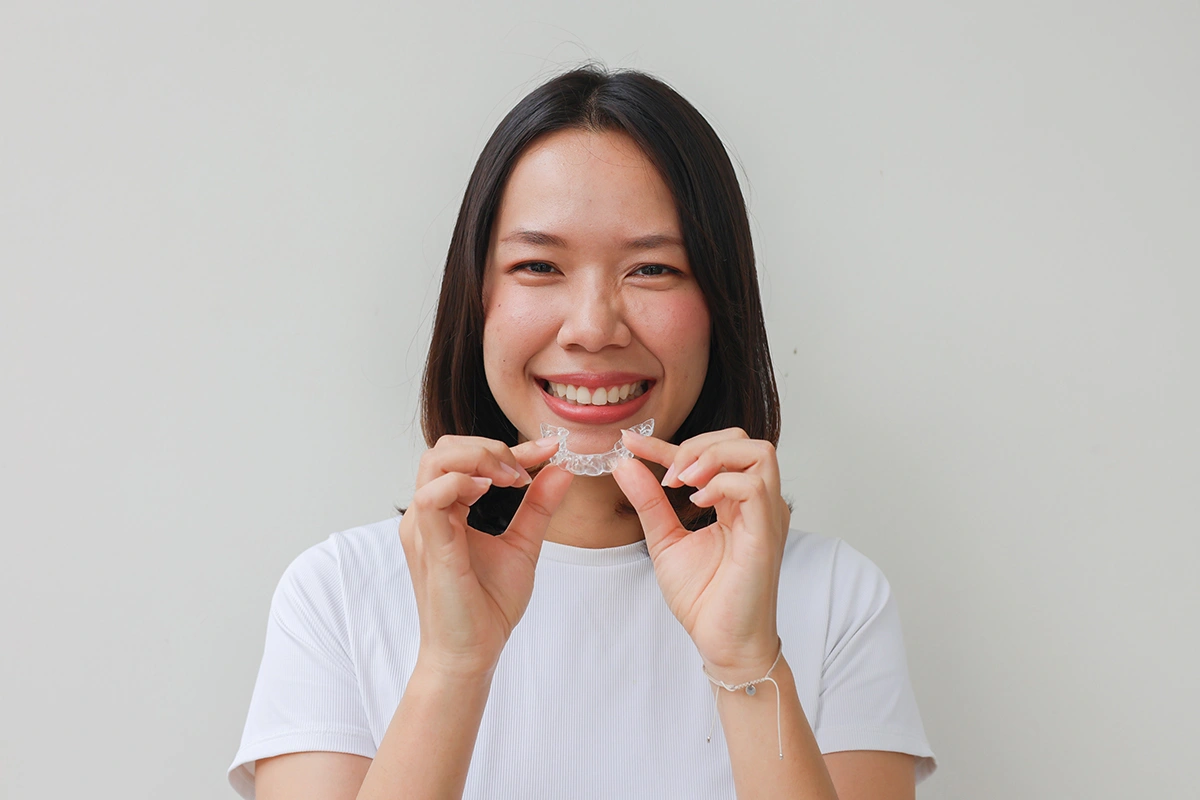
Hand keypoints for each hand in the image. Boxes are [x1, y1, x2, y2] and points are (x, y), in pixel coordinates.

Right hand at [399, 436, 573, 678]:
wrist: (472, 653)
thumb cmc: (488, 605)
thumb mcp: (522, 545)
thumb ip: (538, 507)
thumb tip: (561, 469)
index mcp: (445, 511)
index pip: (468, 458)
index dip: (510, 447)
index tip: (549, 448)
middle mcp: (428, 514)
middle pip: (444, 449)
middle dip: (489, 446)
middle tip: (524, 469)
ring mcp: (424, 528)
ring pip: (435, 462)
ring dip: (479, 458)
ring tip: (512, 478)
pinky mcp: (431, 546)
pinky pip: (432, 497)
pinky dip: (462, 483)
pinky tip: (490, 491)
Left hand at [613, 428, 789, 678]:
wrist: (722, 641)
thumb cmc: (704, 598)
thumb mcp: (665, 540)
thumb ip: (649, 501)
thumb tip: (624, 464)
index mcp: (737, 502)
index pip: (709, 454)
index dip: (667, 443)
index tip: (630, 442)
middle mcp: (758, 503)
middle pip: (743, 440)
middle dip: (698, 445)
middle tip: (668, 474)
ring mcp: (766, 515)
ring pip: (758, 452)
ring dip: (712, 458)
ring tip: (682, 483)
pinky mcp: (766, 533)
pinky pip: (754, 487)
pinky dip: (721, 484)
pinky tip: (697, 502)